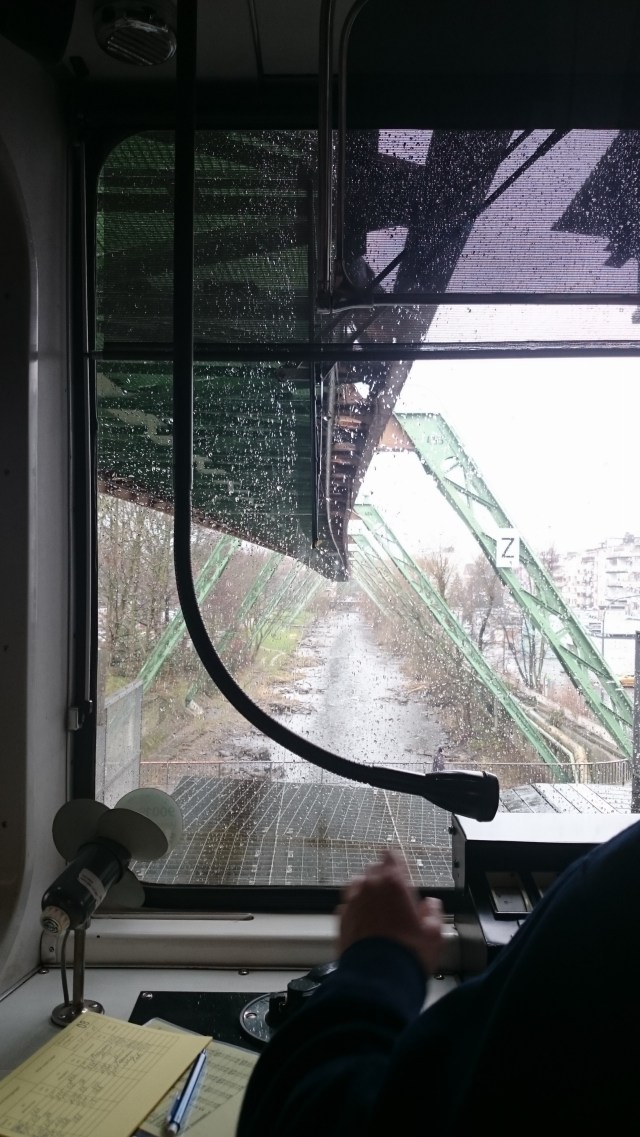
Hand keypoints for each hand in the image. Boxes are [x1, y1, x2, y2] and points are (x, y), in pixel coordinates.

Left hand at [337, 849, 443, 975]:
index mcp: (395, 884)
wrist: (377, 979)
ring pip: (357, 884)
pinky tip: (363, 921)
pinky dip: (355, 909)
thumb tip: (432, 907)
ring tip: (376, 904)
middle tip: (392, 891)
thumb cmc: (406, 956)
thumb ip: (434, 915)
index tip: (398, 865)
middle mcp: (371, 887)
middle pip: (374, 869)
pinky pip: (347, 905)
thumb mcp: (434, 935)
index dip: (395, 860)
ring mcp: (352, 902)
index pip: (391, 857)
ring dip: (366, 889)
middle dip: (383, 876)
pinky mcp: (341, 919)